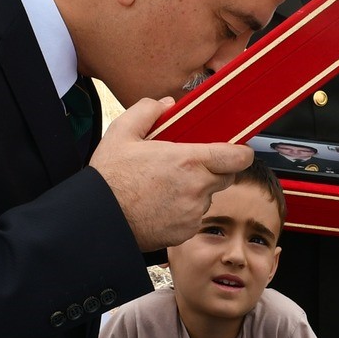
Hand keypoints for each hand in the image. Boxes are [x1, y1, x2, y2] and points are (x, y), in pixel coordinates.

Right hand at [92, 98, 252, 250]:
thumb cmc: (110, 178)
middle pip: (226, 177)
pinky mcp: (185, 231)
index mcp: (188, 161)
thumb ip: (148, 111)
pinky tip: (162, 204)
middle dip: (215, 169)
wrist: (98, 218)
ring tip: (167, 186)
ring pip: (209, 198)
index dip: (240, 153)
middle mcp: (196, 188)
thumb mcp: (122, 132)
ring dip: (197, 191)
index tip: (235, 151)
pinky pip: (195, 217)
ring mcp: (192, 213)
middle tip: (190, 165)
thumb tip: (167, 106)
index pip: (237, 157)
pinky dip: (185, 211)